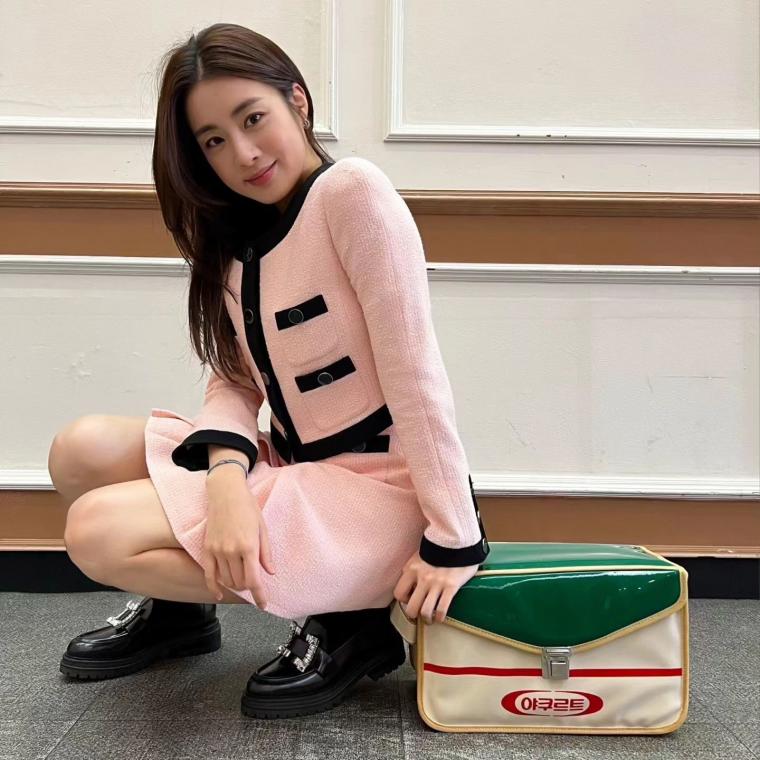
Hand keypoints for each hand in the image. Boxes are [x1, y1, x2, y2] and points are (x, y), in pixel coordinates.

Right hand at [202, 472, 274, 608]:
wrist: (226, 493)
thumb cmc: (247, 507)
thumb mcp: (262, 528)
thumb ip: (266, 553)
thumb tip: (270, 572)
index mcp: (249, 546)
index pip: (254, 580)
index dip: (259, 596)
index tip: (263, 604)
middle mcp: (232, 551)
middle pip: (240, 583)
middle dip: (248, 586)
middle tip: (254, 581)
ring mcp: (217, 551)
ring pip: (226, 580)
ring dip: (235, 584)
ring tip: (241, 578)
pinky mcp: (207, 549)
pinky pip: (209, 575)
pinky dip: (214, 588)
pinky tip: (219, 594)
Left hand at [392, 550, 478, 624]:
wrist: (457, 538)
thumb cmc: (438, 547)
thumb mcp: (419, 555)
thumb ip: (413, 569)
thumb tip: (411, 584)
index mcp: (412, 569)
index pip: (399, 593)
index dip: (404, 600)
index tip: (411, 599)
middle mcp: (422, 578)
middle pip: (411, 607)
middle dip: (414, 614)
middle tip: (419, 614)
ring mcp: (436, 583)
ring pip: (425, 612)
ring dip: (427, 619)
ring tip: (430, 619)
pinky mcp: (451, 587)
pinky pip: (442, 609)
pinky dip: (440, 617)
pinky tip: (440, 617)